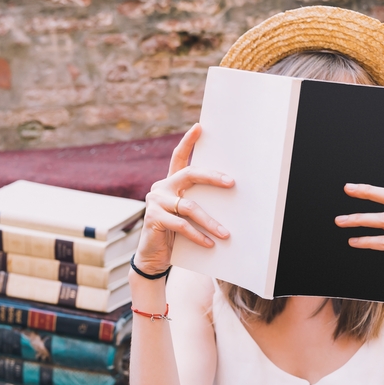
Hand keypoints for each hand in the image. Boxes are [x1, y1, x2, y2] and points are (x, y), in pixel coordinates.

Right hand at [133, 124, 232, 276]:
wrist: (153, 257)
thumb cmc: (174, 235)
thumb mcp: (185, 215)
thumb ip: (195, 202)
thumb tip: (225, 194)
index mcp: (170, 184)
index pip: (178, 158)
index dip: (188, 142)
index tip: (199, 127)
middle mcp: (161, 188)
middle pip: (189, 174)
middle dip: (212, 177)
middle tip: (230, 182)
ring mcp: (155, 202)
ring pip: (189, 206)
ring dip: (210, 222)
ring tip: (225, 233)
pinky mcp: (153, 218)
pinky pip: (181, 225)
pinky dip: (198, 235)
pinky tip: (209, 243)